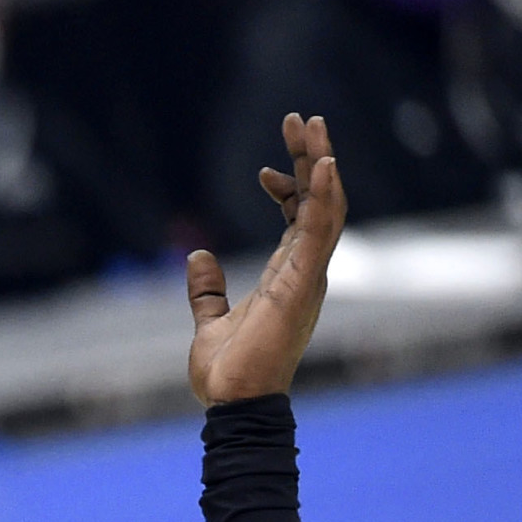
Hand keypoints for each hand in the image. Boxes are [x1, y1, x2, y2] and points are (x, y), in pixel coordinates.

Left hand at [189, 112, 344, 405]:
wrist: (232, 401)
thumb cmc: (228, 371)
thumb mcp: (210, 320)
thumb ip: (206, 290)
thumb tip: (196, 257)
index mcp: (288, 275)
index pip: (297, 218)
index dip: (288, 187)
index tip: (267, 167)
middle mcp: (305, 270)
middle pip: (317, 202)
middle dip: (312, 159)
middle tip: (302, 119)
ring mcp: (308, 274)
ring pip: (325, 207)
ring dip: (321, 164)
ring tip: (312, 125)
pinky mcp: (302, 283)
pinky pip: (318, 231)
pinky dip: (322, 196)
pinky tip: (322, 164)